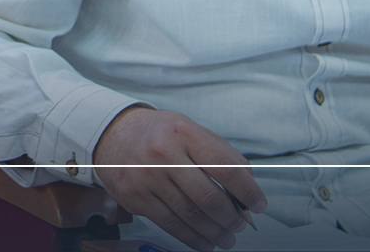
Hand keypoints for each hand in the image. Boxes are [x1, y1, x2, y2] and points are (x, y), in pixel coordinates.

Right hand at [91, 106, 265, 251]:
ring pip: (191, 215)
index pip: (224, 166)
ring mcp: (147, 178)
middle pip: (208, 197)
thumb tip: (246, 189)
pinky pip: (171, 225)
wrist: (111, 134)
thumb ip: (218, 154)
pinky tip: (205, 241)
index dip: (247, 190)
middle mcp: (164, 155)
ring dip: (215, 232)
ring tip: (227, 238)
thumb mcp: (189, 129)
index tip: (258, 204)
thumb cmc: (158, 133)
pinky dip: (193, 238)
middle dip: (231, 218)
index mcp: (183, 133)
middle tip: (241, 225)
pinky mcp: (136, 199)